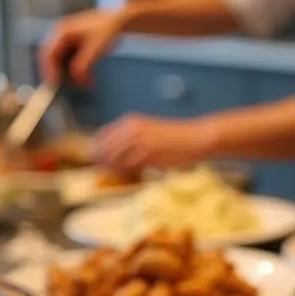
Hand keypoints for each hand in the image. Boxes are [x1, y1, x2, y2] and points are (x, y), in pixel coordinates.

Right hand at [39, 7, 127, 84]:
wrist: (120, 20)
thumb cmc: (107, 30)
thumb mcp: (95, 49)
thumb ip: (83, 65)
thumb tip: (77, 80)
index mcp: (62, 31)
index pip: (49, 54)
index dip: (50, 70)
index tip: (54, 84)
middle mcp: (61, 34)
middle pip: (52, 58)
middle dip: (59, 73)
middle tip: (65, 88)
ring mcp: (67, 38)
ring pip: (60, 60)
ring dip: (68, 73)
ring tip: (82, 83)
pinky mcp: (74, 43)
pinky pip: (69, 59)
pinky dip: (75, 70)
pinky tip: (86, 77)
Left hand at [95, 114, 211, 172]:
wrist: (195, 138)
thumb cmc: (174, 138)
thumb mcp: (147, 132)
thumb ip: (129, 141)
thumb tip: (110, 157)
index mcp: (129, 121)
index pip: (100, 137)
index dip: (99, 152)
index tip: (103, 164)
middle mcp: (130, 129)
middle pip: (103, 151)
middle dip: (104, 164)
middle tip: (114, 174)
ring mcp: (137, 141)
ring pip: (113, 161)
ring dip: (116, 171)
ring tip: (129, 174)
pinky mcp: (146, 154)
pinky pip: (128, 168)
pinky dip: (128, 174)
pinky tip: (139, 174)